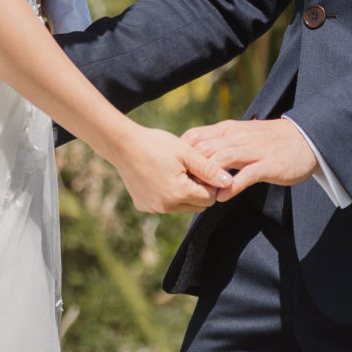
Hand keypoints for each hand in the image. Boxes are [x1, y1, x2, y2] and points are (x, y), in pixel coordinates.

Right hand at [108, 124, 230, 214]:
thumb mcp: (186, 152)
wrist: (122, 144)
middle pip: (197, 205)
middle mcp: (165, 206)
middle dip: (200, 190)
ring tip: (177, 171)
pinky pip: (166, 205)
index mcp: (178, 193)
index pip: (209, 198)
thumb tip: (228, 181)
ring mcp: (153, 208)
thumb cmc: (156, 144)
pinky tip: (163, 176)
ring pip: (182, 207)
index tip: (205, 168)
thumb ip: (209, 169)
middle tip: (192, 169)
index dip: (211, 184)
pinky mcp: (143, 205)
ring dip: (185, 193)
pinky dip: (169, 194)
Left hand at [183, 119, 318, 201]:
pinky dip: (230, 187)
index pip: (195, 137)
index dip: (181, 154)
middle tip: (183, 188)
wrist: (306, 139)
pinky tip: (222, 197)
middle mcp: (238, 137)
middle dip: (190, 169)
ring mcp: (253, 150)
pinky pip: (245, 175)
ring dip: (207, 178)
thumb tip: (196, 156)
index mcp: (229, 129)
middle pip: (204, 149)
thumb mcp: (242, 135)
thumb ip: (221, 143)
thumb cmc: (270, 140)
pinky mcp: (268, 165)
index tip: (175, 172)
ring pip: (221, 160)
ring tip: (200, 194)